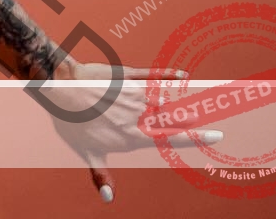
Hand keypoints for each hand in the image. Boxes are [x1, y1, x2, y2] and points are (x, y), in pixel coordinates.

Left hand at [48, 58, 222, 204]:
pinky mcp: (126, 76)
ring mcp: (133, 94)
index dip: (193, 138)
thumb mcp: (86, 152)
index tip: (215, 136)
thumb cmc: (71, 122)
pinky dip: (168, 75)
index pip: (169, 138)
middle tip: (204, 117)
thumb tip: (109, 200)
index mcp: (132, 136)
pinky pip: (152, 75)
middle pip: (171, 118)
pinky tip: (182, 74)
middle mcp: (137, 115)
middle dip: (188, 119)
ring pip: (162, 99)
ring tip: (194, 104)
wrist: (60, 88)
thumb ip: (101, 175)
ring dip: (179, 102)